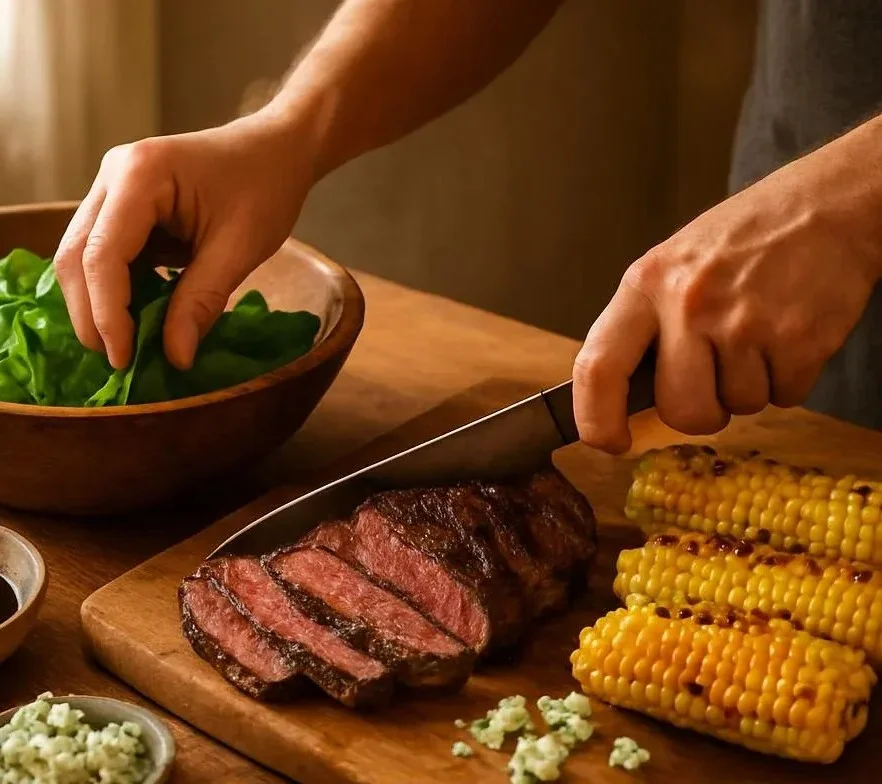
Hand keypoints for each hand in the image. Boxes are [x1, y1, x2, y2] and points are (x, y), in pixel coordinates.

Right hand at [54, 111, 315, 369]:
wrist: (277, 149)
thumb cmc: (265, 187)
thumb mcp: (240, 248)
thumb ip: (203, 301)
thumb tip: (175, 357)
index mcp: (140, 175)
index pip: (103, 256)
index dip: (107, 314)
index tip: (124, 360)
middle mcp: (113, 176)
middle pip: (77, 255)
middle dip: (91, 313)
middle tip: (118, 362)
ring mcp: (113, 188)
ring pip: (83, 256)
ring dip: (98, 304)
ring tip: (125, 347)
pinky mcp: (122, 205)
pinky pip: (105, 253)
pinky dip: (116, 290)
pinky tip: (137, 319)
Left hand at [573, 126, 881, 452]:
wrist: (829, 204)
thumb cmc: (744, 238)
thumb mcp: (674, 263)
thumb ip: (646, 325)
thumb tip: (623, 397)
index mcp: (646, 284)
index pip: (599, 366)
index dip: (596, 419)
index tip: (608, 442)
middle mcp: (688, 304)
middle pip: (679, 410)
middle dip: (701, 409)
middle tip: (717, 374)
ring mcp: (745, 323)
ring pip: (737, 408)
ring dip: (749, 388)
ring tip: (759, 335)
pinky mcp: (798, 340)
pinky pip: (784, 398)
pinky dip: (788, 379)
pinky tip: (787, 334)